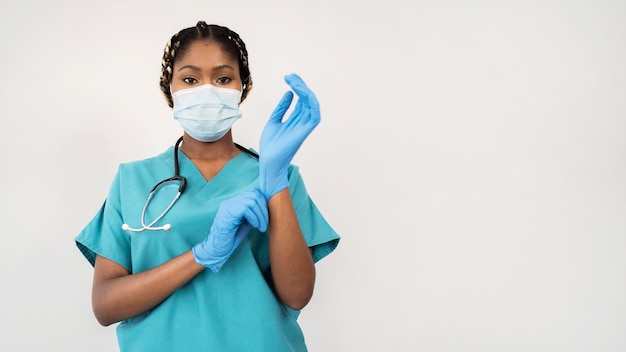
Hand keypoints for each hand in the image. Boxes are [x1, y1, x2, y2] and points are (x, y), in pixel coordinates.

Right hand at [192, 189, 267, 271]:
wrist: (219, 247)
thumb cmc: (233, 236)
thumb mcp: (246, 221)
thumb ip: (253, 212)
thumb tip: (266, 208)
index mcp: (235, 201)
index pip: (253, 192)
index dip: (263, 202)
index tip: (266, 215)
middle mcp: (230, 201)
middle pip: (254, 195)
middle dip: (263, 209)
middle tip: (265, 223)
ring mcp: (228, 205)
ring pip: (251, 201)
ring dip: (260, 215)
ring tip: (261, 227)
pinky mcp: (227, 211)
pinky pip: (246, 209)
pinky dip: (254, 218)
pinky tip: (255, 226)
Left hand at [259, 73, 320, 199]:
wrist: (267, 161)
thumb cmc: (271, 145)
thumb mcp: (274, 120)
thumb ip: (282, 108)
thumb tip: (289, 93)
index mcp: (296, 119)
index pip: (302, 100)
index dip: (298, 87)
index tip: (289, 77)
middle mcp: (302, 122)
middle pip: (307, 100)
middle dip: (301, 86)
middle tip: (290, 76)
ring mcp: (304, 127)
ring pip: (312, 105)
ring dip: (305, 92)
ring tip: (294, 82)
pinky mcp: (303, 133)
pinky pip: (315, 117)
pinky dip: (313, 104)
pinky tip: (303, 94)